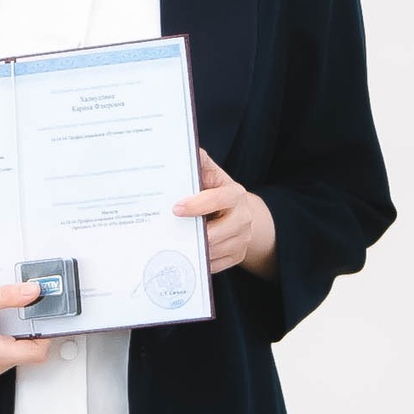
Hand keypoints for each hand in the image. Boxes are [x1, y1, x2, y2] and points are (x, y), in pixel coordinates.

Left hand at [175, 149, 277, 278]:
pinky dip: (198, 261)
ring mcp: (242, 239)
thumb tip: (190, 149)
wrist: (240, 211)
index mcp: (235, 194)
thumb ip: (201, 162)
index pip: (218, 199)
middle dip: (192, 234)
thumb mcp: (211, 173)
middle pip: (216, 233)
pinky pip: (215, 265)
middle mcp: (243, 218)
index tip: (176, 208)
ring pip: (213, 250)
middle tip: (170, 232)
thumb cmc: (217, 190)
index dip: (197, 205)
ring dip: (192, 249)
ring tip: (172, 243)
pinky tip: (183, 254)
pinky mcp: (238, 256)